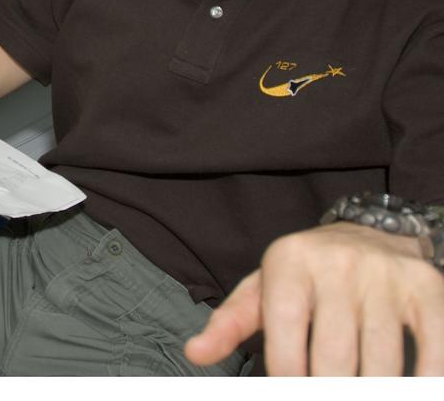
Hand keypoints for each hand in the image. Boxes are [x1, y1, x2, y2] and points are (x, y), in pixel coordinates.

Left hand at [185, 222, 443, 374]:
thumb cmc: (306, 274)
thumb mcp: (263, 288)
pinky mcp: (426, 291)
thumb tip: (195, 354)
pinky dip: (422, 381)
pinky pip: (431, 350)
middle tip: (321, 394)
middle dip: (326, 391)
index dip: (286, 379)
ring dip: (370, 391)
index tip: (288, 389)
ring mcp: (385, 278)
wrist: (372, 231)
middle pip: (332, 359)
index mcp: (289, 263)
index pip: (284, 340)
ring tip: (355, 393)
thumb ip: (229, 323)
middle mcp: (337, 265)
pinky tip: (407, 389)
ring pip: (381, 364)